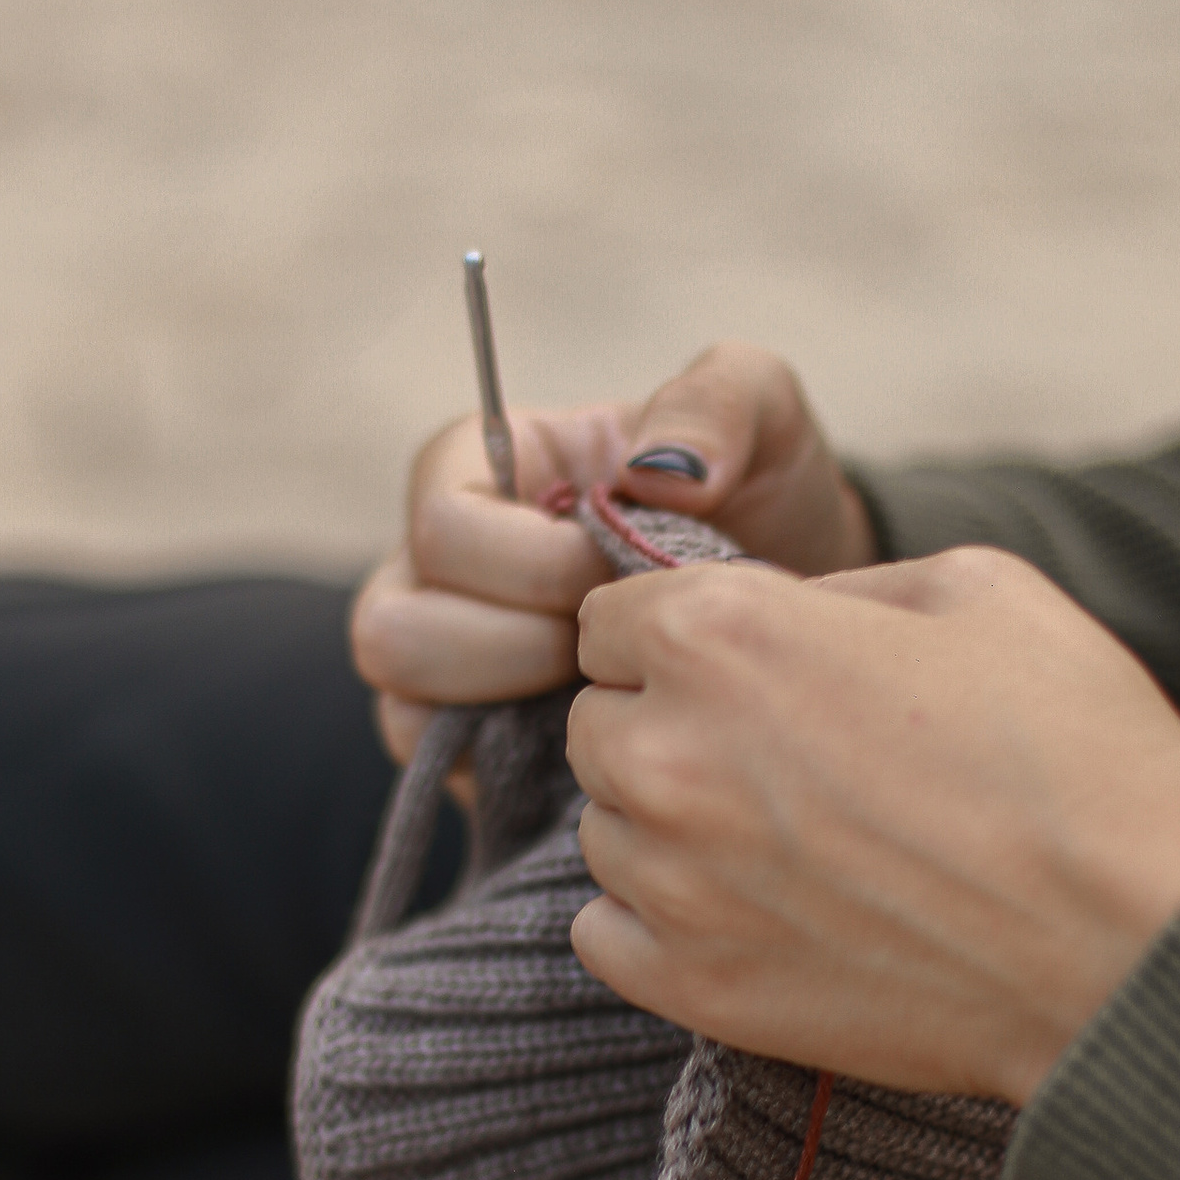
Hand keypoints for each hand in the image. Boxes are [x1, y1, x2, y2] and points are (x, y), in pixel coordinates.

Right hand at [350, 345, 875, 763]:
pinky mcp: (472, 747)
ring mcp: (445, 663)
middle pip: (392, 628)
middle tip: (610, 645)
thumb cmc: (761, 497)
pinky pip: (442, 775)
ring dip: (509, 708)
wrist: (787, 609)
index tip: (621, 569)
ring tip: (604, 689)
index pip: (441, 524)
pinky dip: (518, 769)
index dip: (534, 562)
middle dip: (517, 644)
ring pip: (402, 712)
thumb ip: (715, 404)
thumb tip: (654, 473)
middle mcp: (437, 569)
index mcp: (480, 470)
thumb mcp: (762, 415)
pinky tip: (602, 741)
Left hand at [566, 547, 1179, 1102]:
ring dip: (670, 824)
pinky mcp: (691, 985)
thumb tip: (785, 615)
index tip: (743, 667)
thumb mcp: (975, 593)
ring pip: (607, 827)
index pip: (607, 619)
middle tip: (781, 758)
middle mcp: (667, 750)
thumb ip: (837, 590)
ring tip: (791, 841)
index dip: (678, 635)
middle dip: (667, 724)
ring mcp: (671, 878)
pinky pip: (605, 934)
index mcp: (720, 634)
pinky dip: (659, 920)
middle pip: (598, 723)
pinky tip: (752, 909)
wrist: (1130, 943)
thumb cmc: (1076, 755)